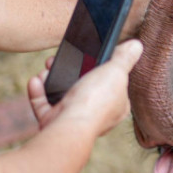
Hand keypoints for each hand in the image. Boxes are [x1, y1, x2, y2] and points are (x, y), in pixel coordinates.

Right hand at [27, 40, 143, 134]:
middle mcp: (96, 114)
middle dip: (69, 70)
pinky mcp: (54, 122)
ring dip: (51, 78)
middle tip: (59, 58)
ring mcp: (74, 119)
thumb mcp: (116, 71)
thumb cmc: (96, 100)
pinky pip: (43, 105)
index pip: (111, 83)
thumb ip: (125, 58)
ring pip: (61, 94)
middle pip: (82, 86)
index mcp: (116, 105)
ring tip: (47, 68)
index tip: (86, 54)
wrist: (70, 126)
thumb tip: (136, 45)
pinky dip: (38, 92)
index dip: (99, 67)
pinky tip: (35, 80)